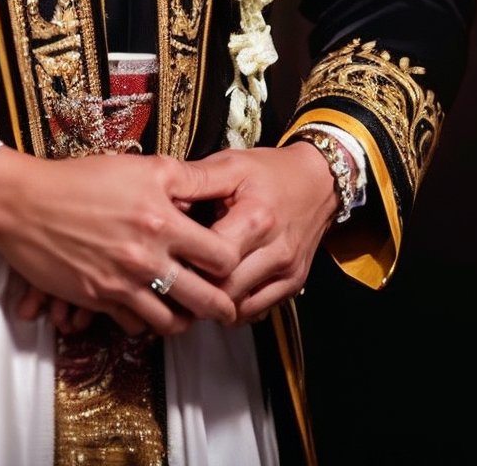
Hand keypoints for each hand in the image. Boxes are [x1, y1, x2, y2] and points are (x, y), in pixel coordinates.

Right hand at [0, 148, 241, 335]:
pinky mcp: (99, 300)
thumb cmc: (80, 179)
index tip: (228, 259)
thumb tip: (215, 190)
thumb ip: (183, 179)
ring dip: (185, 318)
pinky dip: (148, 322)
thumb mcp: (139, 167)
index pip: (221, 256)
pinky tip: (150, 306)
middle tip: (225, 301)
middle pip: (206, 300)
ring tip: (188, 307)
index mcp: (162, 219)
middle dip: (222, 303)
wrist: (24, 204)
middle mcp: (146, 256)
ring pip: (173, 322)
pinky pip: (137, 326)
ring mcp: (122, 283)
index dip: (231, 260)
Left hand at [169, 143, 338, 323]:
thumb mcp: (231, 164)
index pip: (213, 257)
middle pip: (225, 289)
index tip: (165, 253)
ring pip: (239, 306)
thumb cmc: (269, 171)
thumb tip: (158, 194)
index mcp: (257, 218)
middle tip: (169, 278)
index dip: (185, 259)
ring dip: (211, 301)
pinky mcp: (293, 284)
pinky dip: (233, 306)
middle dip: (194, 288)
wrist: (318, 182)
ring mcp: (287, 272)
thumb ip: (196, 180)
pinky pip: (256, 311)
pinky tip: (216, 292)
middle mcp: (276, 251)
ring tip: (188, 286)